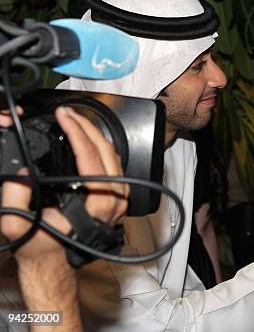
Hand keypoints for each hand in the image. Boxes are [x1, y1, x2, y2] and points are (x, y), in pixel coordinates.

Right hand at [1, 106, 128, 263]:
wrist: (54, 260)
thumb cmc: (41, 245)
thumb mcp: (16, 226)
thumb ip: (14, 197)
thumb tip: (23, 171)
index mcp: (96, 206)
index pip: (90, 158)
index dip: (76, 132)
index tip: (63, 116)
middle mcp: (114, 200)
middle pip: (106, 150)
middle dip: (86, 125)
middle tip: (68, 112)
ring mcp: (119, 198)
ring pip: (113, 154)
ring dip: (93, 133)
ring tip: (74, 119)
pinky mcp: (117, 195)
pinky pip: (112, 162)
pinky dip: (97, 145)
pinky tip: (85, 136)